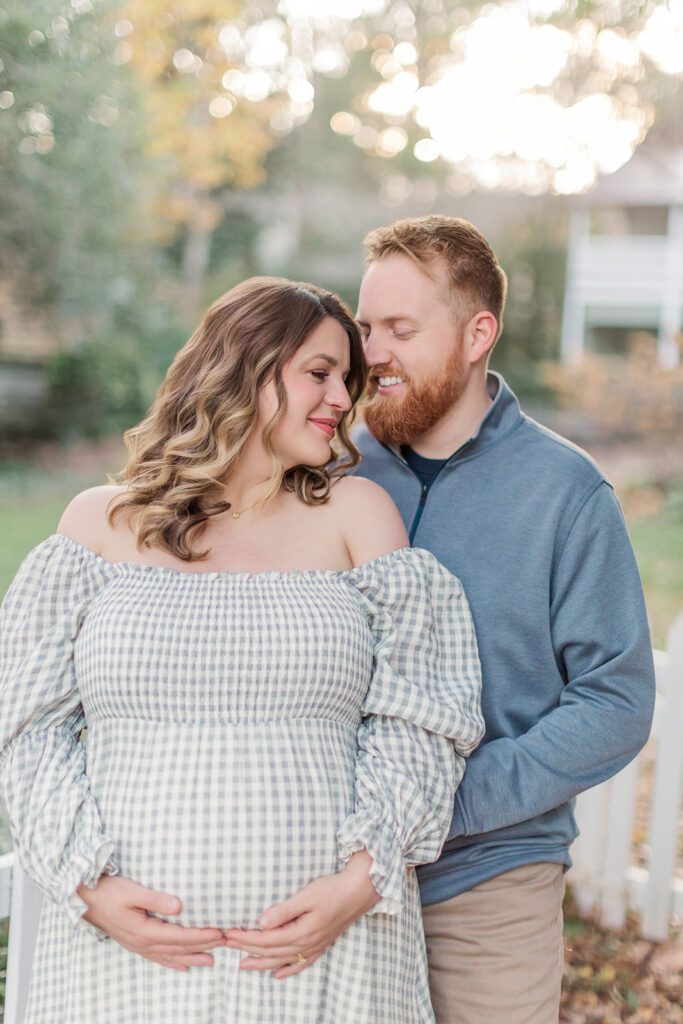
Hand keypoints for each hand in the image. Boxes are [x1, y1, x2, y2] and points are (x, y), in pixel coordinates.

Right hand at [77, 875, 226, 970]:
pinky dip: (173, 962)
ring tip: (211, 961)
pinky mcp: (135, 943)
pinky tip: (183, 965)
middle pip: (179, 949)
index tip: (219, 933)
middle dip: (203, 946)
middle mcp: (143, 943)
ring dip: (192, 958)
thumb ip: (156, 899)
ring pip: (170, 956)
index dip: (201, 936)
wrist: (86, 899)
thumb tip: (179, 906)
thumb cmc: (109, 892)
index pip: (180, 937)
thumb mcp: (133, 891)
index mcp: (144, 931)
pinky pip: (158, 958)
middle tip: (224, 943)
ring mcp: (138, 946)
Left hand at [223, 850, 379, 978]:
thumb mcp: (307, 895)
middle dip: (247, 948)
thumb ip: (284, 911)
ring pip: (282, 960)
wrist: (359, 891)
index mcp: (301, 931)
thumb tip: (261, 922)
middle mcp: (307, 943)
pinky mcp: (321, 944)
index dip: (246, 938)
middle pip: (271, 951)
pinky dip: (288, 970)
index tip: (229, 934)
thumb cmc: (332, 889)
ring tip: (243, 965)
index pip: (266, 939)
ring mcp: (315, 946)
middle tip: (228, 944)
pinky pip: (301, 963)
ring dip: (261, 963)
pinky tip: (277, 974)